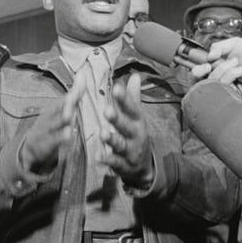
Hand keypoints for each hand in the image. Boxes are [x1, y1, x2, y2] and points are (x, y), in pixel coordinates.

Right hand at [19, 71, 85, 173]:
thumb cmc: (52, 124)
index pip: (68, 95)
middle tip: (73, 96)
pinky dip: (60, 138)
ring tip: (69, 115)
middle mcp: (51, 116)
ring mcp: (47, 129)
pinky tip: (68, 135)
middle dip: (66, 102)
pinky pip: (53, 140)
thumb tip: (83, 73)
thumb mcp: (62, 108)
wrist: (31, 146)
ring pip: (55, 123)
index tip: (82, 76)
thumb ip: (75, 94)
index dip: (76, 88)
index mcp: (56, 106)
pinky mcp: (46, 143)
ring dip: (62, 119)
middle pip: (58, 107)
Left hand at [100, 73, 153, 189]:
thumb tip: (135, 76)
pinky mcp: (123, 165)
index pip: (131, 108)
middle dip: (117, 119)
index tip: (115, 88)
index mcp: (137, 121)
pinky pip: (115, 162)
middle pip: (126, 126)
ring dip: (112, 139)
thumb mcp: (137, 117)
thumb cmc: (136, 135)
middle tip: (107, 111)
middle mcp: (135, 135)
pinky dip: (107, 160)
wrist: (144, 166)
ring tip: (102, 134)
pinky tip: (98, 157)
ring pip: (121, 144)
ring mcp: (130, 151)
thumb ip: (133, 98)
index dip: (124, 99)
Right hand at [204, 38, 241, 102]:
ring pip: (213, 81)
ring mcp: (227, 85)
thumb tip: (208, 55)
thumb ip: (219, 46)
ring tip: (237, 62)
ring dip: (224, 69)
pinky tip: (241, 70)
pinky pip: (225, 87)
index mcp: (218, 66)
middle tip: (209, 65)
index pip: (200, 72)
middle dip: (201, 71)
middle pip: (200, 80)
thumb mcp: (235, 43)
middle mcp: (220, 76)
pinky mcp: (235, 92)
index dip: (197, 69)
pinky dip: (232, 75)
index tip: (204, 63)